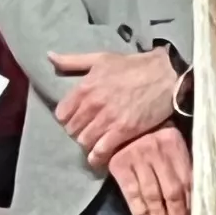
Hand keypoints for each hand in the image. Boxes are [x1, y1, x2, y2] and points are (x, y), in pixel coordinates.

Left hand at [52, 48, 183, 159]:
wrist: (166, 75)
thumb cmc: (133, 65)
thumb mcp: (100, 58)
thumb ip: (73, 61)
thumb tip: (49, 57)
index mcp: (85, 87)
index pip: (61, 114)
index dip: (67, 118)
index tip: (76, 118)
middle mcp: (93, 104)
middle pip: (72, 130)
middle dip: (77, 131)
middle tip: (87, 130)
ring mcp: (108, 119)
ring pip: (84, 141)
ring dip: (88, 144)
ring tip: (95, 142)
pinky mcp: (123, 131)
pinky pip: (101, 151)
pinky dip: (97, 157)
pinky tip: (99, 157)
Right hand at [106, 124, 194, 214]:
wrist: (123, 125)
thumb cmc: (153, 137)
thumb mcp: (171, 146)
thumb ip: (181, 168)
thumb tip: (190, 204)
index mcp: (175, 145)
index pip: (187, 181)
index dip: (189, 205)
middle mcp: (158, 151)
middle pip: (171, 191)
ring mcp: (137, 157)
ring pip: (152, 195)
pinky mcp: (120, 165)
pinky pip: (132, 194)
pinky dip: (139, 211)